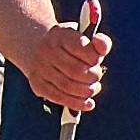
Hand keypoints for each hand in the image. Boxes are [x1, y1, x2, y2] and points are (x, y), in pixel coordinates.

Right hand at [19, 0, 109, 114]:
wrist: (35, 46)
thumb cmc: (67, 44)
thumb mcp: (83, 37)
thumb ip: (100, 43)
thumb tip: (104, 48)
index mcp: (59, 35)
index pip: (84, 49)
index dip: (95, 58)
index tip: (97, 59)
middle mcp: (46, 51)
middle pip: (77, 71)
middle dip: (93, 76)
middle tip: (96, 75)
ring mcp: (39, 68)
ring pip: (68, 86)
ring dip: (87, 91)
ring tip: (94, 88)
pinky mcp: (37, 84)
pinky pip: (59, 98)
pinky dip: (77, 103)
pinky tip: (88, 103)